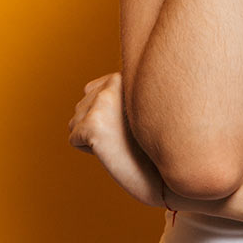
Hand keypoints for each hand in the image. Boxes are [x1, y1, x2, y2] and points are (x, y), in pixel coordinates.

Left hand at [69, 72, 165, 207]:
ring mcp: (101, 103)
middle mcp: (111, 84)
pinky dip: (88, 149)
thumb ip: (117, 91)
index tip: (127, 122)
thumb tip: (88, 89)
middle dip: (98, 124)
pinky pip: (74, 139)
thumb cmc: (153, 139)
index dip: (107, 113)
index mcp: (122, 76)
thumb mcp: (138, 105)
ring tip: (120, 140)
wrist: (168, 167)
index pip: (91, 91)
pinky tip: (112, 149)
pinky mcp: (93, 124)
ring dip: (93, 136)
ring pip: (75, 123)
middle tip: (125, 134)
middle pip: (81, 107)